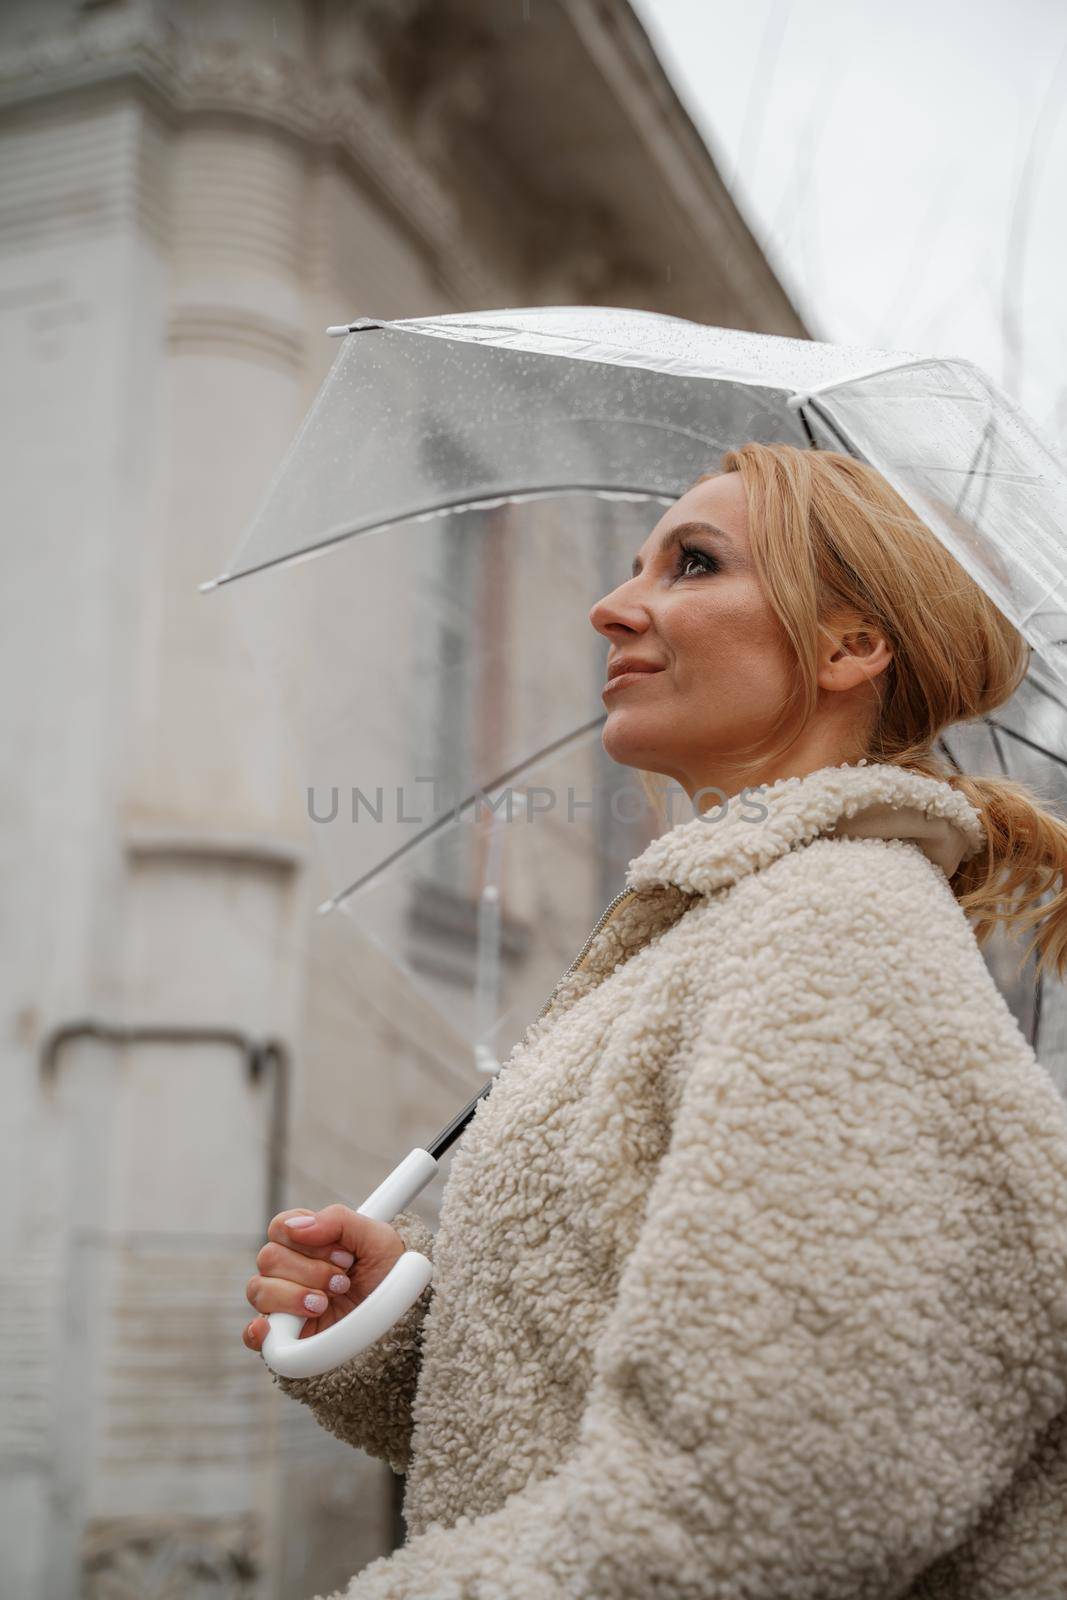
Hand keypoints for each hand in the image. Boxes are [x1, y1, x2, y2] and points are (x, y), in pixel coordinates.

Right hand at [243, 1205, 404, 1351]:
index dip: (307, 1238)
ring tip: (325, 1304)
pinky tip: (273, 1328)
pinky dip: (257, 1331)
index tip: (343, 1254)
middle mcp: (290, 1271)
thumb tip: (297, 1227)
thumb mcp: (377, 1238)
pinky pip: (252, 1334)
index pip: (281, 1227)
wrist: (404, 1324)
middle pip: (268, 1258)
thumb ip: (338, 1220)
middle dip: (310, 1270)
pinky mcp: (282, 1338)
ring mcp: (283, 1304)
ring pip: (259, 1290)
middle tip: (343, 1282)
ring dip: (293, 1296)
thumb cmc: (388, 1276)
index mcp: (308, 1243)